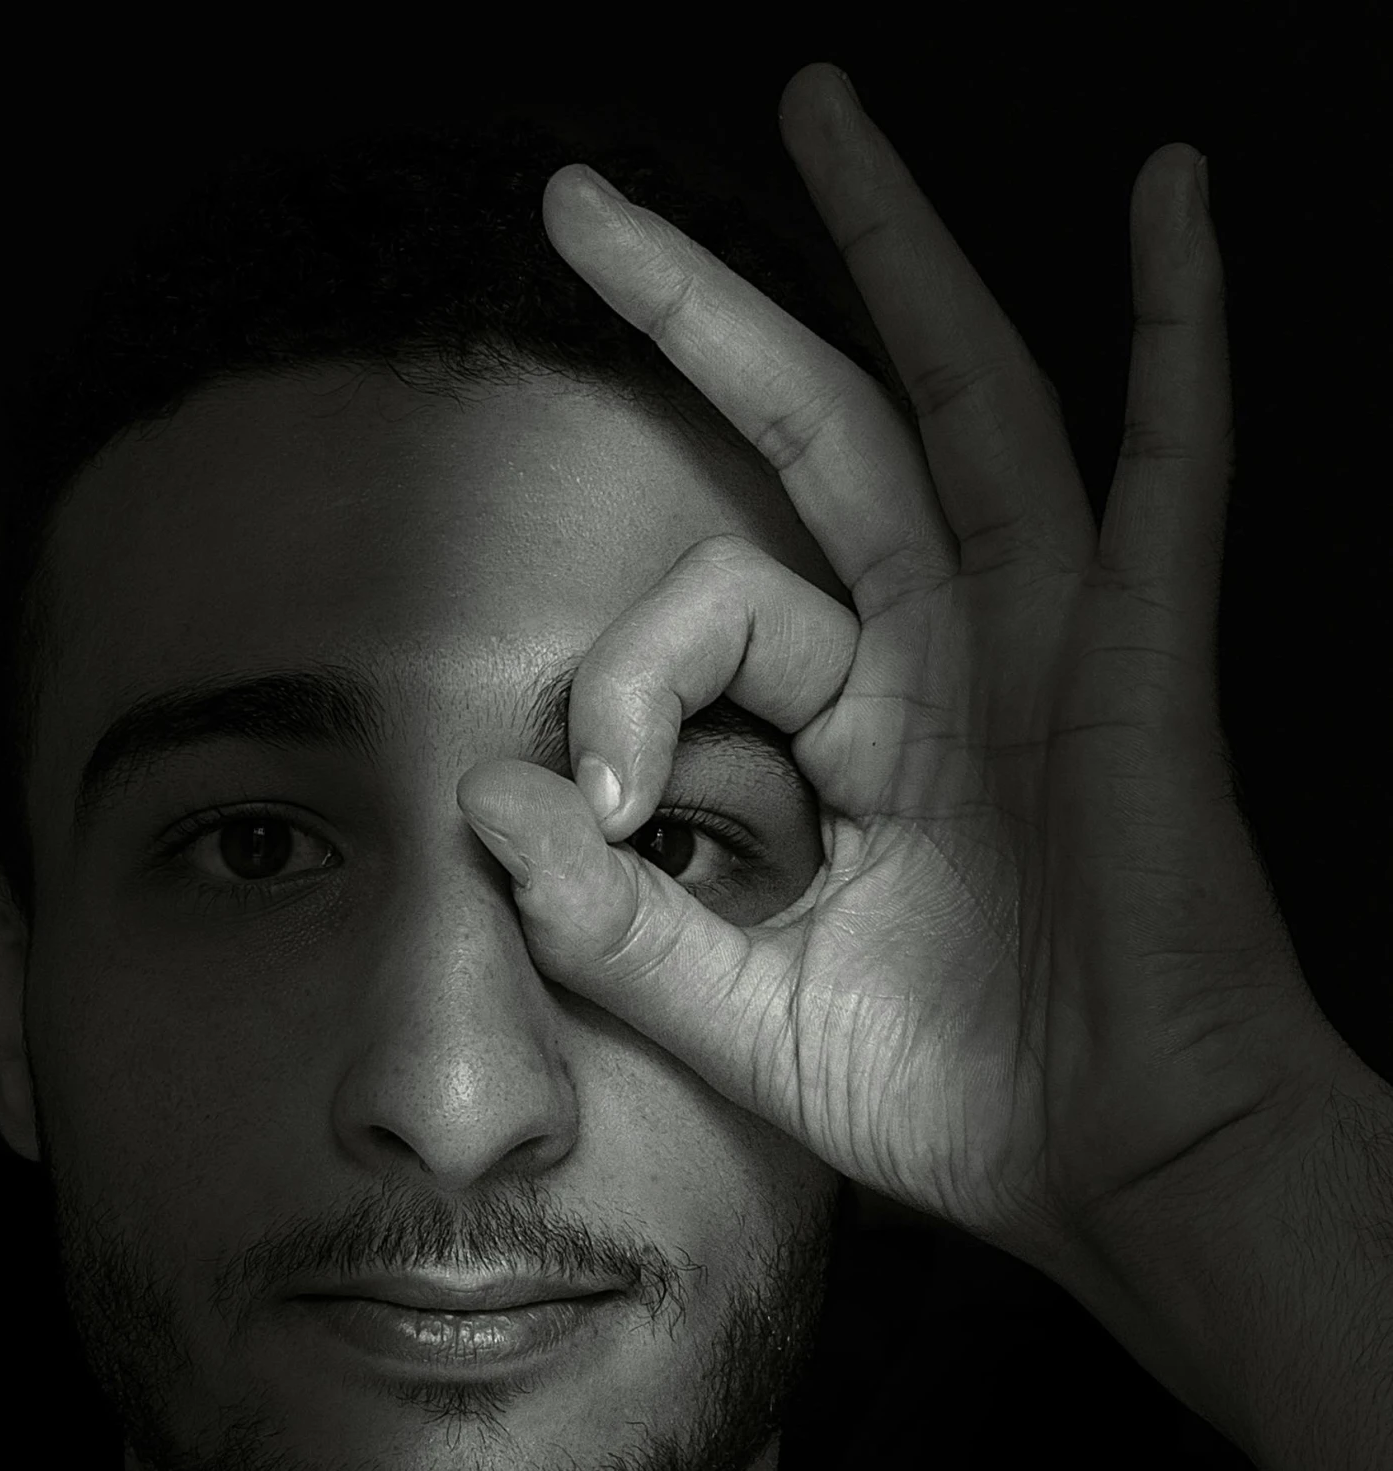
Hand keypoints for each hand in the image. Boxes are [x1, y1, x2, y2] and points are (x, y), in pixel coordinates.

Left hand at [458, 63, 1345, 1285]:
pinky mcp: (1141, 665)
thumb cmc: (963, 1098)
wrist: (1122, 1171)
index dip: (621, 685)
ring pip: (967, 400)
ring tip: (822, 105)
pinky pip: (1171, 476)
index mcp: (860, 737)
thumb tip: (484, 798)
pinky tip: (1169, 201)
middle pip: (819, 431)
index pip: (707, 619)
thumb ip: (613, 925)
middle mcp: (949, 659)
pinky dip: (1180, 338)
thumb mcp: (743, 1013)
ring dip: (896, 247)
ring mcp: (1051, 642)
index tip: (593, 809)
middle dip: (702, 306)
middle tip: (577, 200)